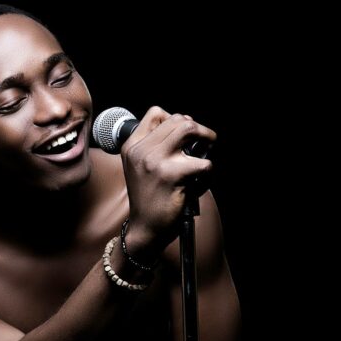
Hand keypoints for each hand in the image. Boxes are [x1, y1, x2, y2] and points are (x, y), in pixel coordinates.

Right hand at [120, 106, 215, 255]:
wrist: (145, 228)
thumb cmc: (148, 198)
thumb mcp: (140, 167)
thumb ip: (154, 145)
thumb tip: (186, 124)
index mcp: (132, 146)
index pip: (156, 113)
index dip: (176, 119)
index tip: (185, 134)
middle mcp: (141, 150)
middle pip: (178, 118)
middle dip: (198, 128)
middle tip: (205, 141)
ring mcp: (156, 161)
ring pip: (190, 129)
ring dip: (206, 139)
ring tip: (205, 154)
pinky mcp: (172, 175)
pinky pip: (204, 163)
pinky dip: (208, 174)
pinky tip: (200, 183)